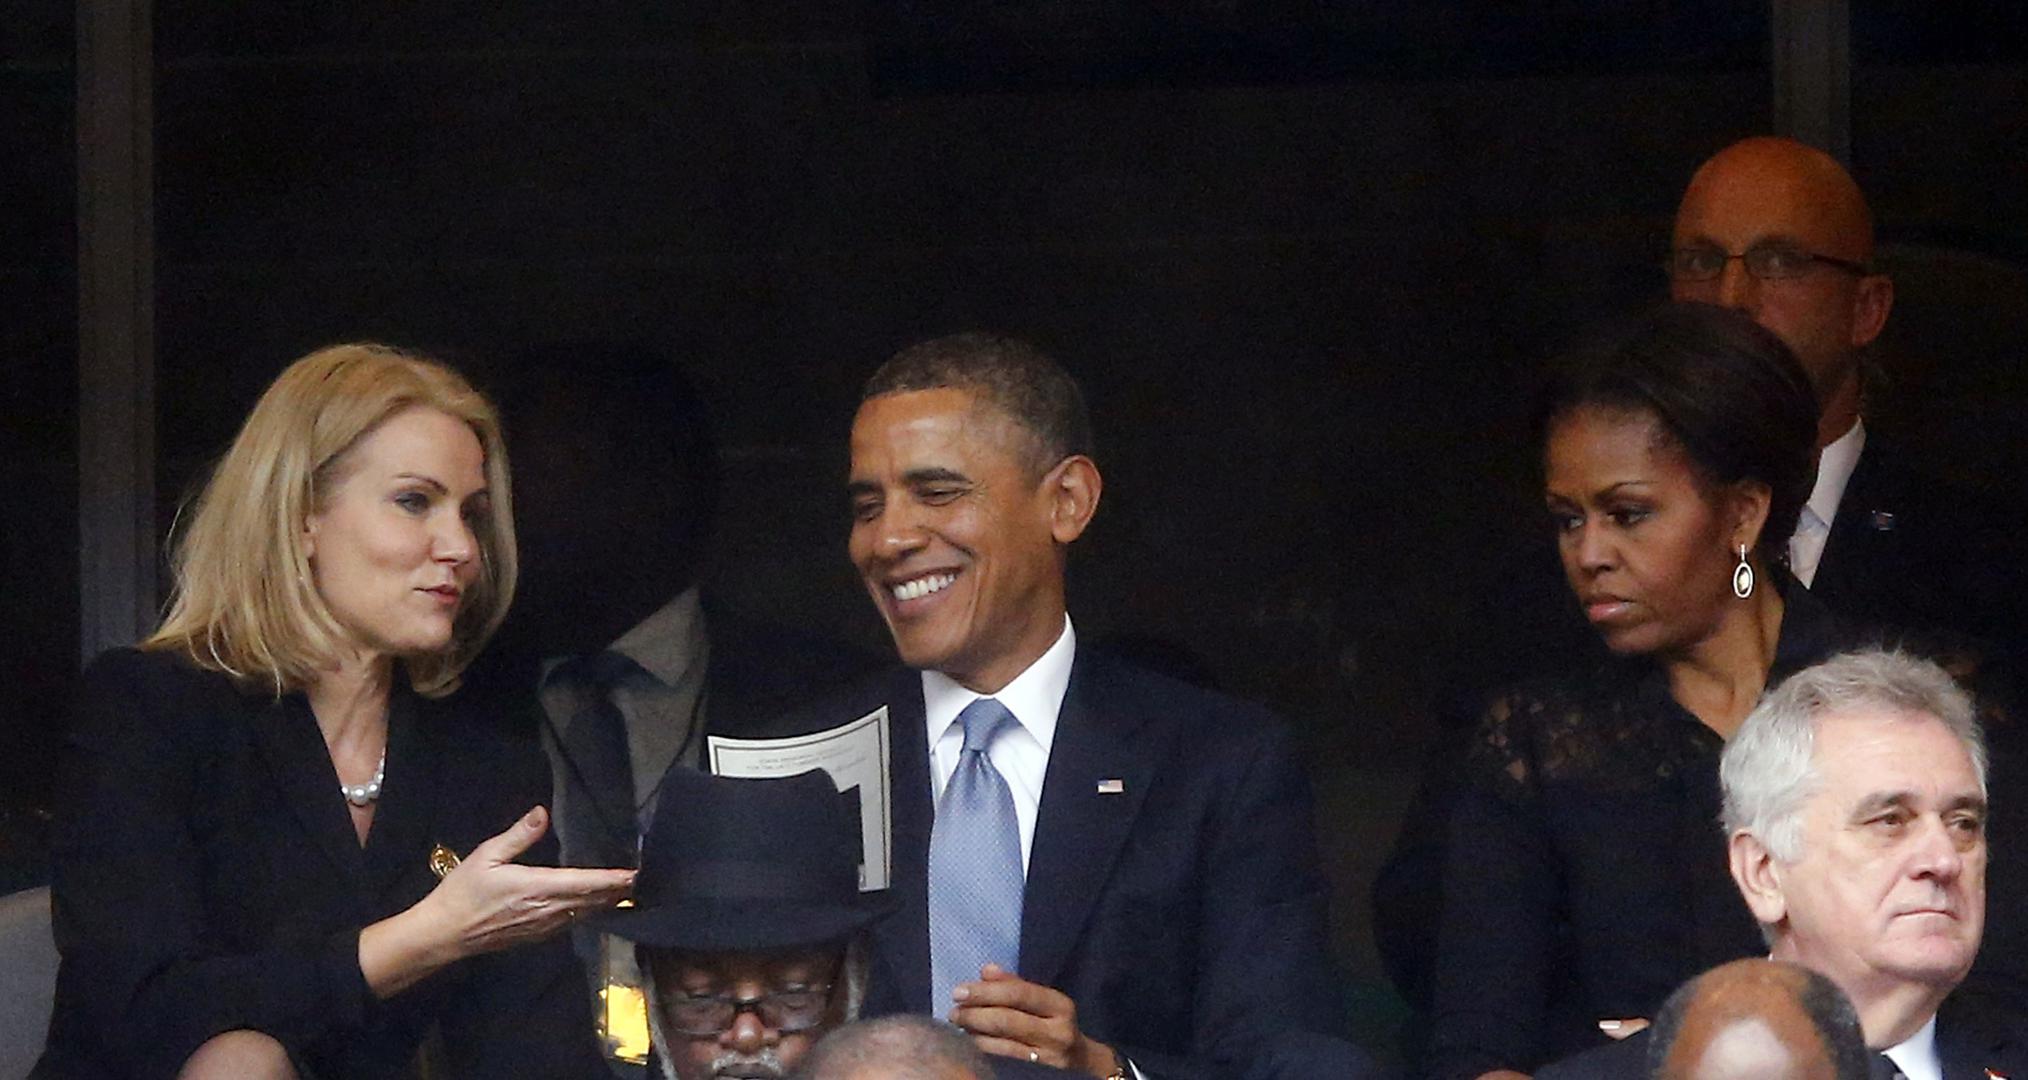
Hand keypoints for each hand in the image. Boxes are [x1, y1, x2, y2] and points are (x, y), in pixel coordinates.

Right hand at [360, 806, 633, 996]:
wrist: (444, 934)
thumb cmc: (463, 892)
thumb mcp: (487, 856)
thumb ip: (519, 836)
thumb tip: (543, 813)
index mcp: (539, 888)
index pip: (587, 883)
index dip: (616, 880)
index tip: (639, 872)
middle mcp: (549, 910)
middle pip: (594, 901)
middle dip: (620, 890)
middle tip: (645, 878)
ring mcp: (545, 927)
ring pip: (586, 913)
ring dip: (607, 901)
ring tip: (628, 888)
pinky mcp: (538, 935)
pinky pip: (573, 922)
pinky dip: (590, 911)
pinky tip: (596, 904)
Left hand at [950, 963, 1120, 1077]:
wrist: (1082, 1065)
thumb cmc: (1054, 1025)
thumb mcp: (1044, 1002)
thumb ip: (1015, 985)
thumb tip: (986, 970)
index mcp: (1060, 1006)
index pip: (1019, 994)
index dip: (986, 992)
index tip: (959, 991)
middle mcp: (1058, 1033)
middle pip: (1008, 1020)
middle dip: (975, 1014)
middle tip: (953, 1011)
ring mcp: (1049, 1059)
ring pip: (1002, 1046)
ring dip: (974, 1035)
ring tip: (958, 1026)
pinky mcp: (1038, 1076)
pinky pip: (1004, 1063)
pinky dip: (983, 1052)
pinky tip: (970, 1045)